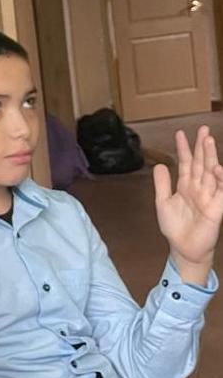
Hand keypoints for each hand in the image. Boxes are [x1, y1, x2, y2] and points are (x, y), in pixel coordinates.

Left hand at [154, 127, 222, 283]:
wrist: (182, 248)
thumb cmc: (175, 227)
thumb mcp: (163, 202)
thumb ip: (162, 184)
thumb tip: (159, 165)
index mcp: (186, 186)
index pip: (186, 163)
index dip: (183, 149)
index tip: (180, 133)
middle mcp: (199, 188)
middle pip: (201, 163)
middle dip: (201, 146)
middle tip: (202, 129)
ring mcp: (209, 196)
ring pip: (211, 173)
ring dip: (210, 157)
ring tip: (208, 140)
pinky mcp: (217, 208)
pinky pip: (221, 192)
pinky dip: (220, 179)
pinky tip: (217, 167)